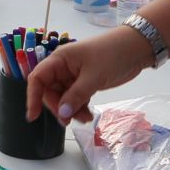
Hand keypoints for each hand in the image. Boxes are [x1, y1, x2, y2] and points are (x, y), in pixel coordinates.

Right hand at [26, 26, 150, 123]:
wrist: (137, 48)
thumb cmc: (113, 54)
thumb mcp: (94, 76)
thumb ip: (76, 96)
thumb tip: (62, 114)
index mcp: (59, 60)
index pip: (37, 78)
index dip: (32, 97)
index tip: (33, 116)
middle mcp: (63, 68)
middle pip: (50, 92)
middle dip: (58, 107)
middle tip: (69, 121)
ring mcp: (74, 76)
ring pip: (64, 98)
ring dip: (71, 110)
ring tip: (85, 119)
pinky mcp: (86, 82)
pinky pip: (76, 98)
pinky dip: (79, 107)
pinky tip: (88, 115)